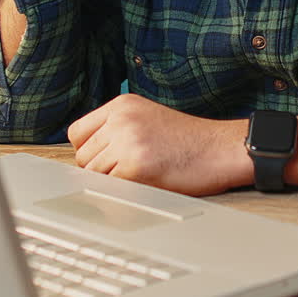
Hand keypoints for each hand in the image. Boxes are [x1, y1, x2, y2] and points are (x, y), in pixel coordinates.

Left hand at [68, 94, 249, 195]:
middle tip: (128, 171)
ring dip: (112, 182)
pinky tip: (148, 183)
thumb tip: (86, 155)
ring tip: (141, 176)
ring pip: (93, 174)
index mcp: (121, 104)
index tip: (105, 160)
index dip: (88, 151)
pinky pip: (111, 188)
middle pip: (82, 156)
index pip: (77, 132)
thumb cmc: (190, 140)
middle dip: (100, 169)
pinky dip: (125, 192)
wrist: (221, 149)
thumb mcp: (148, 118)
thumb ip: (117, 128)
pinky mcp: (136, 167)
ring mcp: (127, 142)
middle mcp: (120, 119)